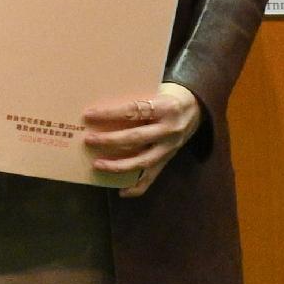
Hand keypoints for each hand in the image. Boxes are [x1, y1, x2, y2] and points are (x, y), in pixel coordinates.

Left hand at [81, 81, 202, 194]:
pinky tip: (121, 191)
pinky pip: (152, 176)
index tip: (89, 115)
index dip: (110, 113)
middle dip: (110, 140)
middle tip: (89, 140)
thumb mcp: (155, 92)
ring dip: (118, 165)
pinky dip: (137, 187)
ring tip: (98, 164)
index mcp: (165, 107)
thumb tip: (101, 108)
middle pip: (136, 138)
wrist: (195, 108)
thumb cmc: (166, 97)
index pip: (133, 110)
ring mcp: (170, 147)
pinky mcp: (168, 160)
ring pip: (143, 161)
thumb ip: (135, 102)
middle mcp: (169, 129)